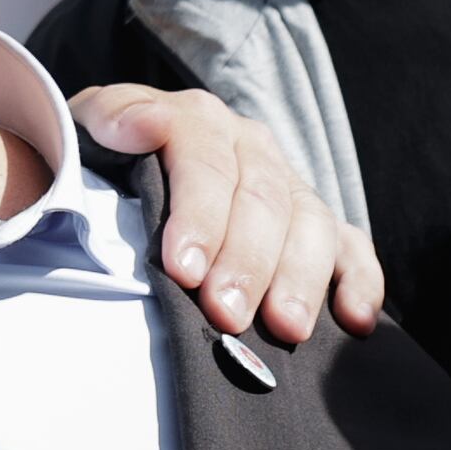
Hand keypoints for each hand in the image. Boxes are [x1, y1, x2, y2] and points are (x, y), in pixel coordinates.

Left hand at [69, 84, 386, 342]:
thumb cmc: (106, 161)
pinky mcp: (316, 223)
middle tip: (227, 314)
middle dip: (246, 262)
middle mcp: (250, 146)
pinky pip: (350, 247)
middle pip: (261, 200)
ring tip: (285, 328)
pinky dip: (359, 281)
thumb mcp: (91, 131)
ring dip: (299, 278)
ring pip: (310, 224)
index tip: (183, 269)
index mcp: (197, 121)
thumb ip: (110, 121)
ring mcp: (288, 184)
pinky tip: (356, 320)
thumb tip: (138, 126)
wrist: (126, 165)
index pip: (206, 164)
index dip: (199, 216)